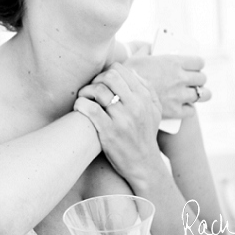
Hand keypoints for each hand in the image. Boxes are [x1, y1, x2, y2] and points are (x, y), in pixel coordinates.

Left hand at [74, 63, 164, 186]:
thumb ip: (147, 89)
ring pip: (98, 90)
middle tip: (91, 91)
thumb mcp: (155, 110)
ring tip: (84, 99)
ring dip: (85, 92)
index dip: (106, 73)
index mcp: (143, 97)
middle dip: (95, 80)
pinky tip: (80, 108)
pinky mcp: (109, 132)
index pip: (120, 70)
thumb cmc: (145, 135)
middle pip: (109, 77)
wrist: (143, 164)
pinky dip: (80, 104)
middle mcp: (135, 106)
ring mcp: (122, 119)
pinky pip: (90, 109)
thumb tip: (131, 71)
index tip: (101, 83)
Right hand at [122, 45, 209, 119]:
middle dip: (199, 79)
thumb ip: (146, 50)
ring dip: (199, 94)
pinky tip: (184, 106)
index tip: (195, 66)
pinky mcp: (175, 111)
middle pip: (202, 78)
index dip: (198, 64)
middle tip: (193, 81)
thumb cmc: (126, 75)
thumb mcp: (135, 58)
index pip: (199, 62)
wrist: (119, 97)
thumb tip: (150, 47)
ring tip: (195, 94)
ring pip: (202, 95)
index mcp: (173, 62)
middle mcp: (179, 78)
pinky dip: (188, 109)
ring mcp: (178, 95)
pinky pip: (191, 110)